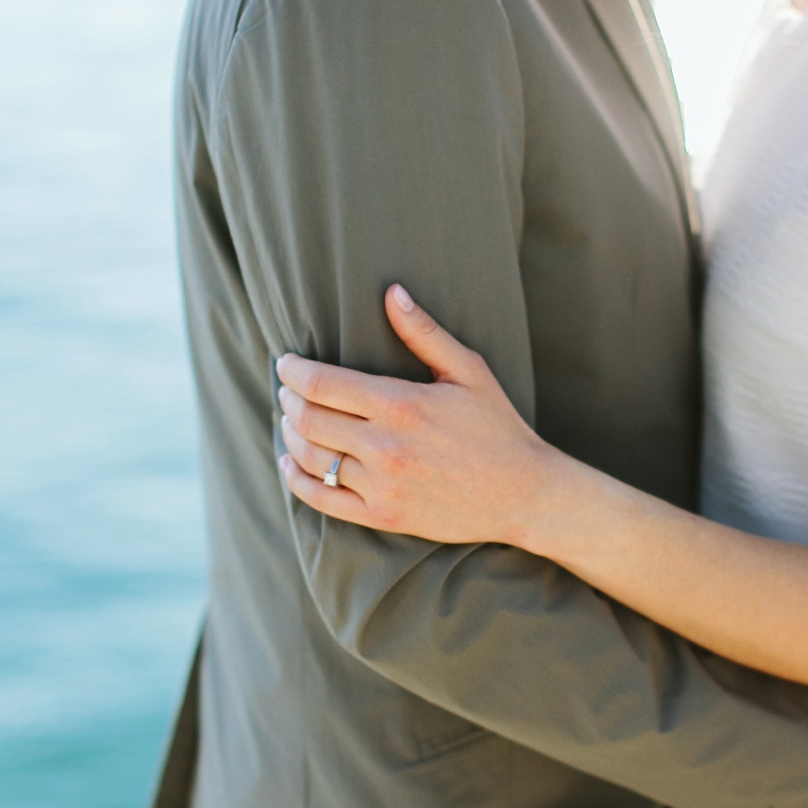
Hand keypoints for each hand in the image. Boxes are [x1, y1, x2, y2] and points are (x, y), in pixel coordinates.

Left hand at [276, 285, 561, 545]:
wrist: (523, 495)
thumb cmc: (498, 427)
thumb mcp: (469, 372)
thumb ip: (425, 333)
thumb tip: (391, 292)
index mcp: (402, 404)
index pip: (321, 383)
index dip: (292, 370)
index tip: (285, 362)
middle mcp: (385, 446)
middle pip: (308, 418)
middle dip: (288, 398)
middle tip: (287, 388)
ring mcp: (381, 484)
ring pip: (310, 456)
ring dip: (290, 433)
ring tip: (290, 418)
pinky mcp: (382, 515)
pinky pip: (322, 499)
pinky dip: (296, 479)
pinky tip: (291, 461)